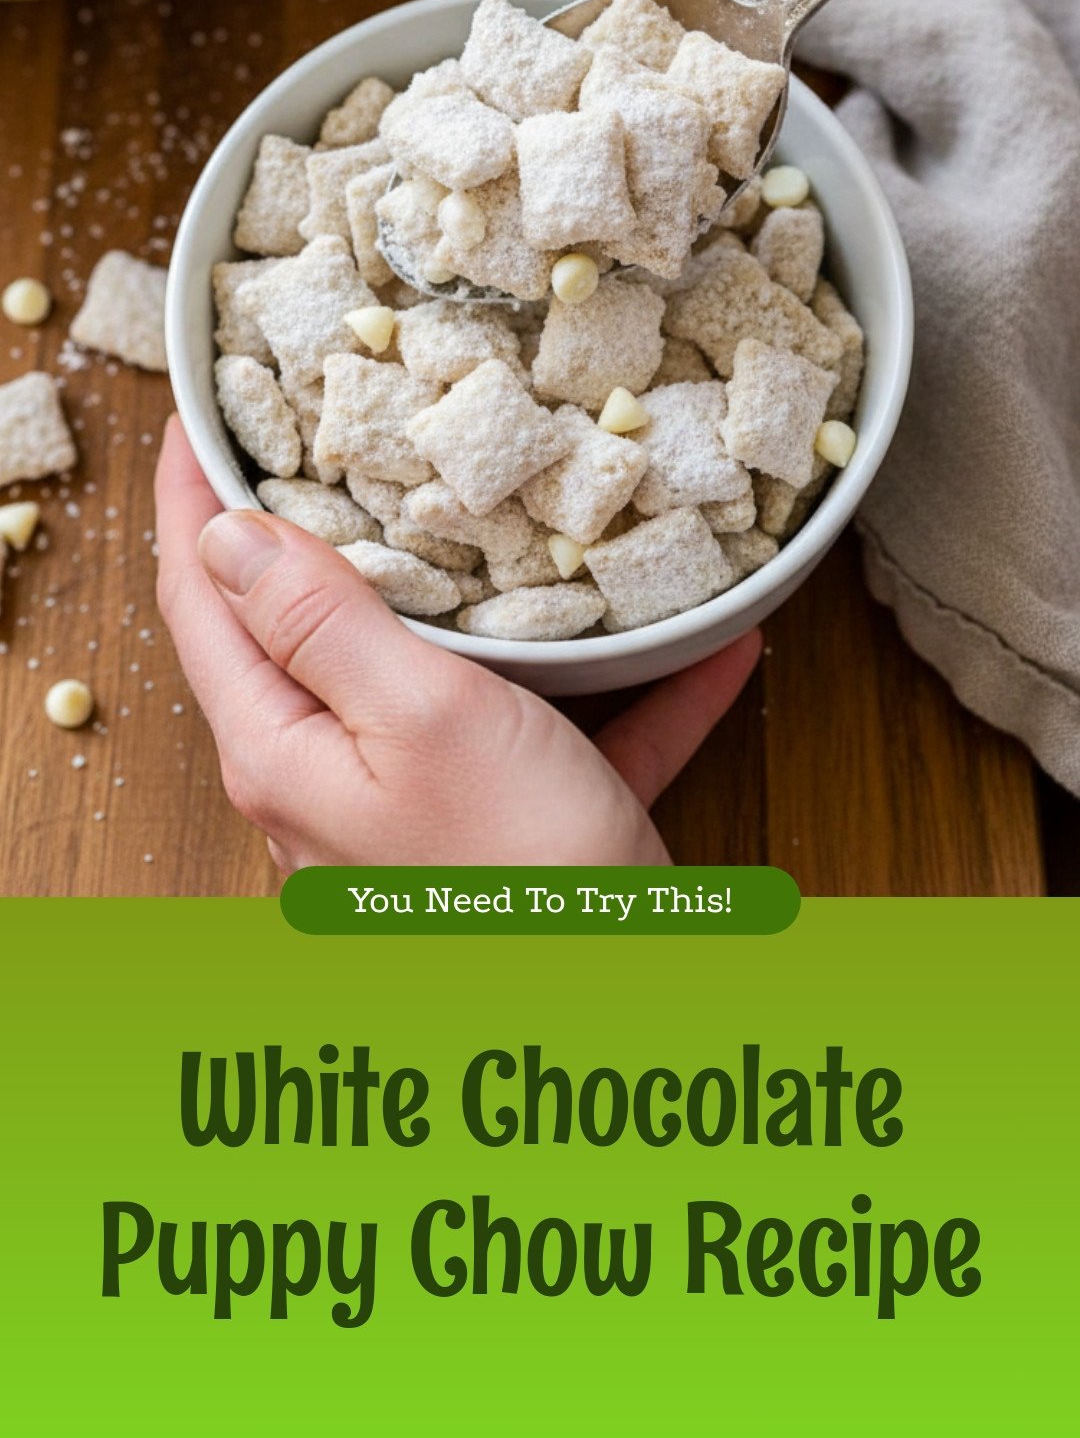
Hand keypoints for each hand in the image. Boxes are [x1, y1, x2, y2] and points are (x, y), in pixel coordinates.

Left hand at [154, 417, 760, 870]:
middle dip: (322, 527)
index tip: (206, 407)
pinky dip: (621, 693)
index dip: (195, 495)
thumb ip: (321, 622)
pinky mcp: (513, 832)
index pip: (204, 594)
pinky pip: (564, 737)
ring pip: (442, 674)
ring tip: (518, 515)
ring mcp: (423, 808)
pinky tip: (711, 649)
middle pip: (307, 628)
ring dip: (489, 601)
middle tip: (345, 430)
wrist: (622, 1030)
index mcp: (285, 744)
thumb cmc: (517, 882)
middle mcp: (334, 778)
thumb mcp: (418, 718)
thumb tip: (224, 534)